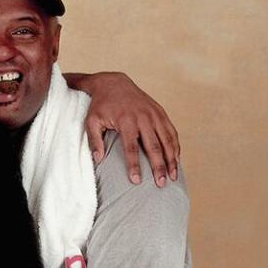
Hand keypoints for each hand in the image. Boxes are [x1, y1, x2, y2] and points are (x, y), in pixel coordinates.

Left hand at [66, 71, 179, 186]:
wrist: (114, 83)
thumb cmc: (101, 105)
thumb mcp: (91, 121)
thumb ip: (94, 140)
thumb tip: (98, 159)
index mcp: (126, 121)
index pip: (131, 148)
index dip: (134, 165)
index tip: (137, 181)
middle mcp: (143, 118)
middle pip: (154, 146)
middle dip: (158, 166)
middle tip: (160, 184)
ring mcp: (154, 114)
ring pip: (167, 140)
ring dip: (171, 159)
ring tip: (172, 176)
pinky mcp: (160, 112)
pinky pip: (171, 131)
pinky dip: (175, 146)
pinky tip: (176, 160)